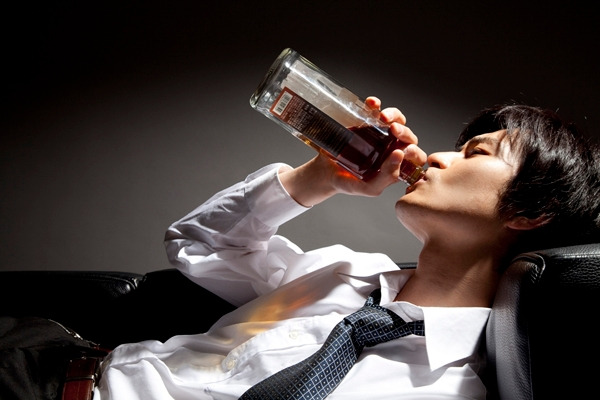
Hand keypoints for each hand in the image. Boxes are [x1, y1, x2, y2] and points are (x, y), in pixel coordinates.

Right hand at [279, 97, 426, 206]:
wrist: (325, 171)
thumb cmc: (348, 182)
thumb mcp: (367, 188)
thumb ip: (385, 178)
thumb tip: (400, 155)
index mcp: (398, 165)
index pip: (415, 158)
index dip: (414, 153)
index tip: (404, 151)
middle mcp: (393, 148)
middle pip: (409, 136)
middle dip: (405, 131)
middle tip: (394, 130)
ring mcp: (381, 134)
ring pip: (398, 120)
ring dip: (395, 115)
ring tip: (382, 117)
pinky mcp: (368, 122)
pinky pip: (377, 109)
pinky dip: (376, 104)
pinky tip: (372, 103)